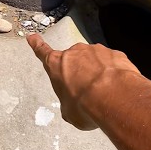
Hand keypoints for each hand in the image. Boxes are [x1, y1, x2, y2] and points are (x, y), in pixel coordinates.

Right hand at [26, 33, 142, 130]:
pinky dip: (115, 73)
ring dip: (99, 73)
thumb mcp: (69, 112)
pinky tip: (118, 87)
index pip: (43, 52)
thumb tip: (76, 104)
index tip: (32, 37)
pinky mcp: (116, 54)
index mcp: (58, 65)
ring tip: (105, 92)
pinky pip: (113, 64)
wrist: (114, 98)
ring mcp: (97, 51)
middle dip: (80, 73)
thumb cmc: (85, 106)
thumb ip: (69, 103)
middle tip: (88, 92)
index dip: (37, 45)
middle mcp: (76, 53)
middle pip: (75, 61)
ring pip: (96, 61)